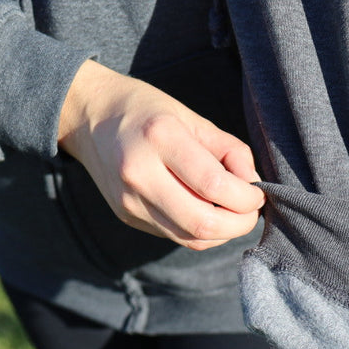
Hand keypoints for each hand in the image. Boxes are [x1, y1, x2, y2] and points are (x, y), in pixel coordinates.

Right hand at [57, 59, 264, 250]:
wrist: (90, 117)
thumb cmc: (147, 111)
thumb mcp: (191, 117)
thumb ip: (229, 149)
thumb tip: (254, 183)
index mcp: (160, 138)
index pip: (214, 185)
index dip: (247, 197)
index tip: (258, 192)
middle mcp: (140, 173)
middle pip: (202, 223)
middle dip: (239, 224)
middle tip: (251, 211)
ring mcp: (129, 200)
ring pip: (190, 238)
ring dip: (223, 233)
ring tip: (234, 213)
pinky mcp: (127, 216)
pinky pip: (174, 236)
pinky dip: (201, 232)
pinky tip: (209, 214)